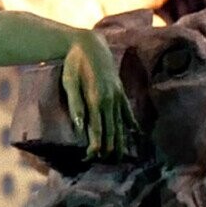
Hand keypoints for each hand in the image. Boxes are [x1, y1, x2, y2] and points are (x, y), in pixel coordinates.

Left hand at [61, 31, 137, 160]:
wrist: (89, 44)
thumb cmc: (74, 63)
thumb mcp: (69, 82)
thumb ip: (75, 104)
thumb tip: (78, 126)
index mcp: (96, 98)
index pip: (97, 128)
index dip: (96, 144)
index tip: (92, 157)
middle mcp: (110, 99)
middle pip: (111, 129)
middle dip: (108, 147)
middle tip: (103, 163)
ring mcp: (117, 95)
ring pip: (121, 123)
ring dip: (120, 140)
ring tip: (120, 156)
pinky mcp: (120, 91)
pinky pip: (127, 111)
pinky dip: (131, 123)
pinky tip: (136, 134)